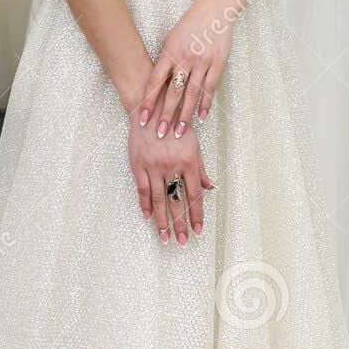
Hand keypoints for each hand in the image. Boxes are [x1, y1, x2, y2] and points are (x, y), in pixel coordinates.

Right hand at [128, 100, 214, 245]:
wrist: (151, 107)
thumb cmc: (176, 124)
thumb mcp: (193, 143)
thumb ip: (200, 168)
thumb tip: (210, 187)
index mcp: (189, 161)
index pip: (194, 195)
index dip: (196, 214)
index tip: (197, 231)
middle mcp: (172, 165)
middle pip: (177, 201)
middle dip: (180, 223)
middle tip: (182, 241)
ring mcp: (154, 166)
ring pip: (158, 199)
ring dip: (162, 220)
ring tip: (165, 237)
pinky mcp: (138, 164)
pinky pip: (142, 189)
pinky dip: (144, 205)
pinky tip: (147, 217)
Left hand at [136, 0, 246, 138]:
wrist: (214, 9)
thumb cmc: (190, 24)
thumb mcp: (172, 38)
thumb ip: (166, 60)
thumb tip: (158, 82)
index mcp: (170, 52)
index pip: (155, 81)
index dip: (148, 100)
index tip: (142, 117)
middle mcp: (185, 58)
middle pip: (173, 92)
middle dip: (166, 115)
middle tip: (160, 134)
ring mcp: (202, 62)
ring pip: (192, 93)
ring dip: (185, 115)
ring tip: (180, 132)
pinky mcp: (217, 63)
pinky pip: (211, 87)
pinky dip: (206, 103)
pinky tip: (202, 117)